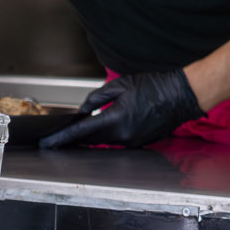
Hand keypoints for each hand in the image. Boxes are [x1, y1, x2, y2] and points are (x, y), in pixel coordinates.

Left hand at [38, 69, 202, 149]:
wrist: (182, 95)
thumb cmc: (154, 86)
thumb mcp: (120, 85)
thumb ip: (96, 98)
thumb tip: (83, 110)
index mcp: (115, 119)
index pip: (81, 132)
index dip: (62, 138)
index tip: (47, 143)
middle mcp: (123, 135)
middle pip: (90, 140)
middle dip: (72, 141)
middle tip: (55, 140)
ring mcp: (132, 142)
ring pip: (103, 142)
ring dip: (90, 138)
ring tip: (74, 136)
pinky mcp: (139, 143)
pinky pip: (117, 142)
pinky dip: (106, 137)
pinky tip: (100, 132)